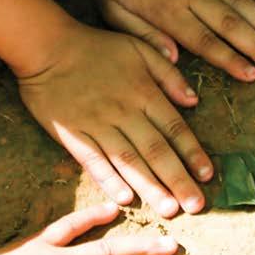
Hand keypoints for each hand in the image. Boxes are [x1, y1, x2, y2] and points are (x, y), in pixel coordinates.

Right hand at [17, 24, 211, 216]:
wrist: (45, 45)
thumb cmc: (97, 47)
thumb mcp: (140, 49)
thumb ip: (169, 75)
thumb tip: (194, 101)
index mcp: (144, 92)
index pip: (175, 128)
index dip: (193, 153)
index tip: (208, 175)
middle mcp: (124, 112)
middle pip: (156, 151)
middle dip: (178, 180)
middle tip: (196, 206)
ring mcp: (97, 124)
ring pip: (128, 161)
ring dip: (150, 187)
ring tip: (169, 209)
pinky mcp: (72, 134)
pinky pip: (93, 161)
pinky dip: (108, 180)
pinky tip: (124, 199)